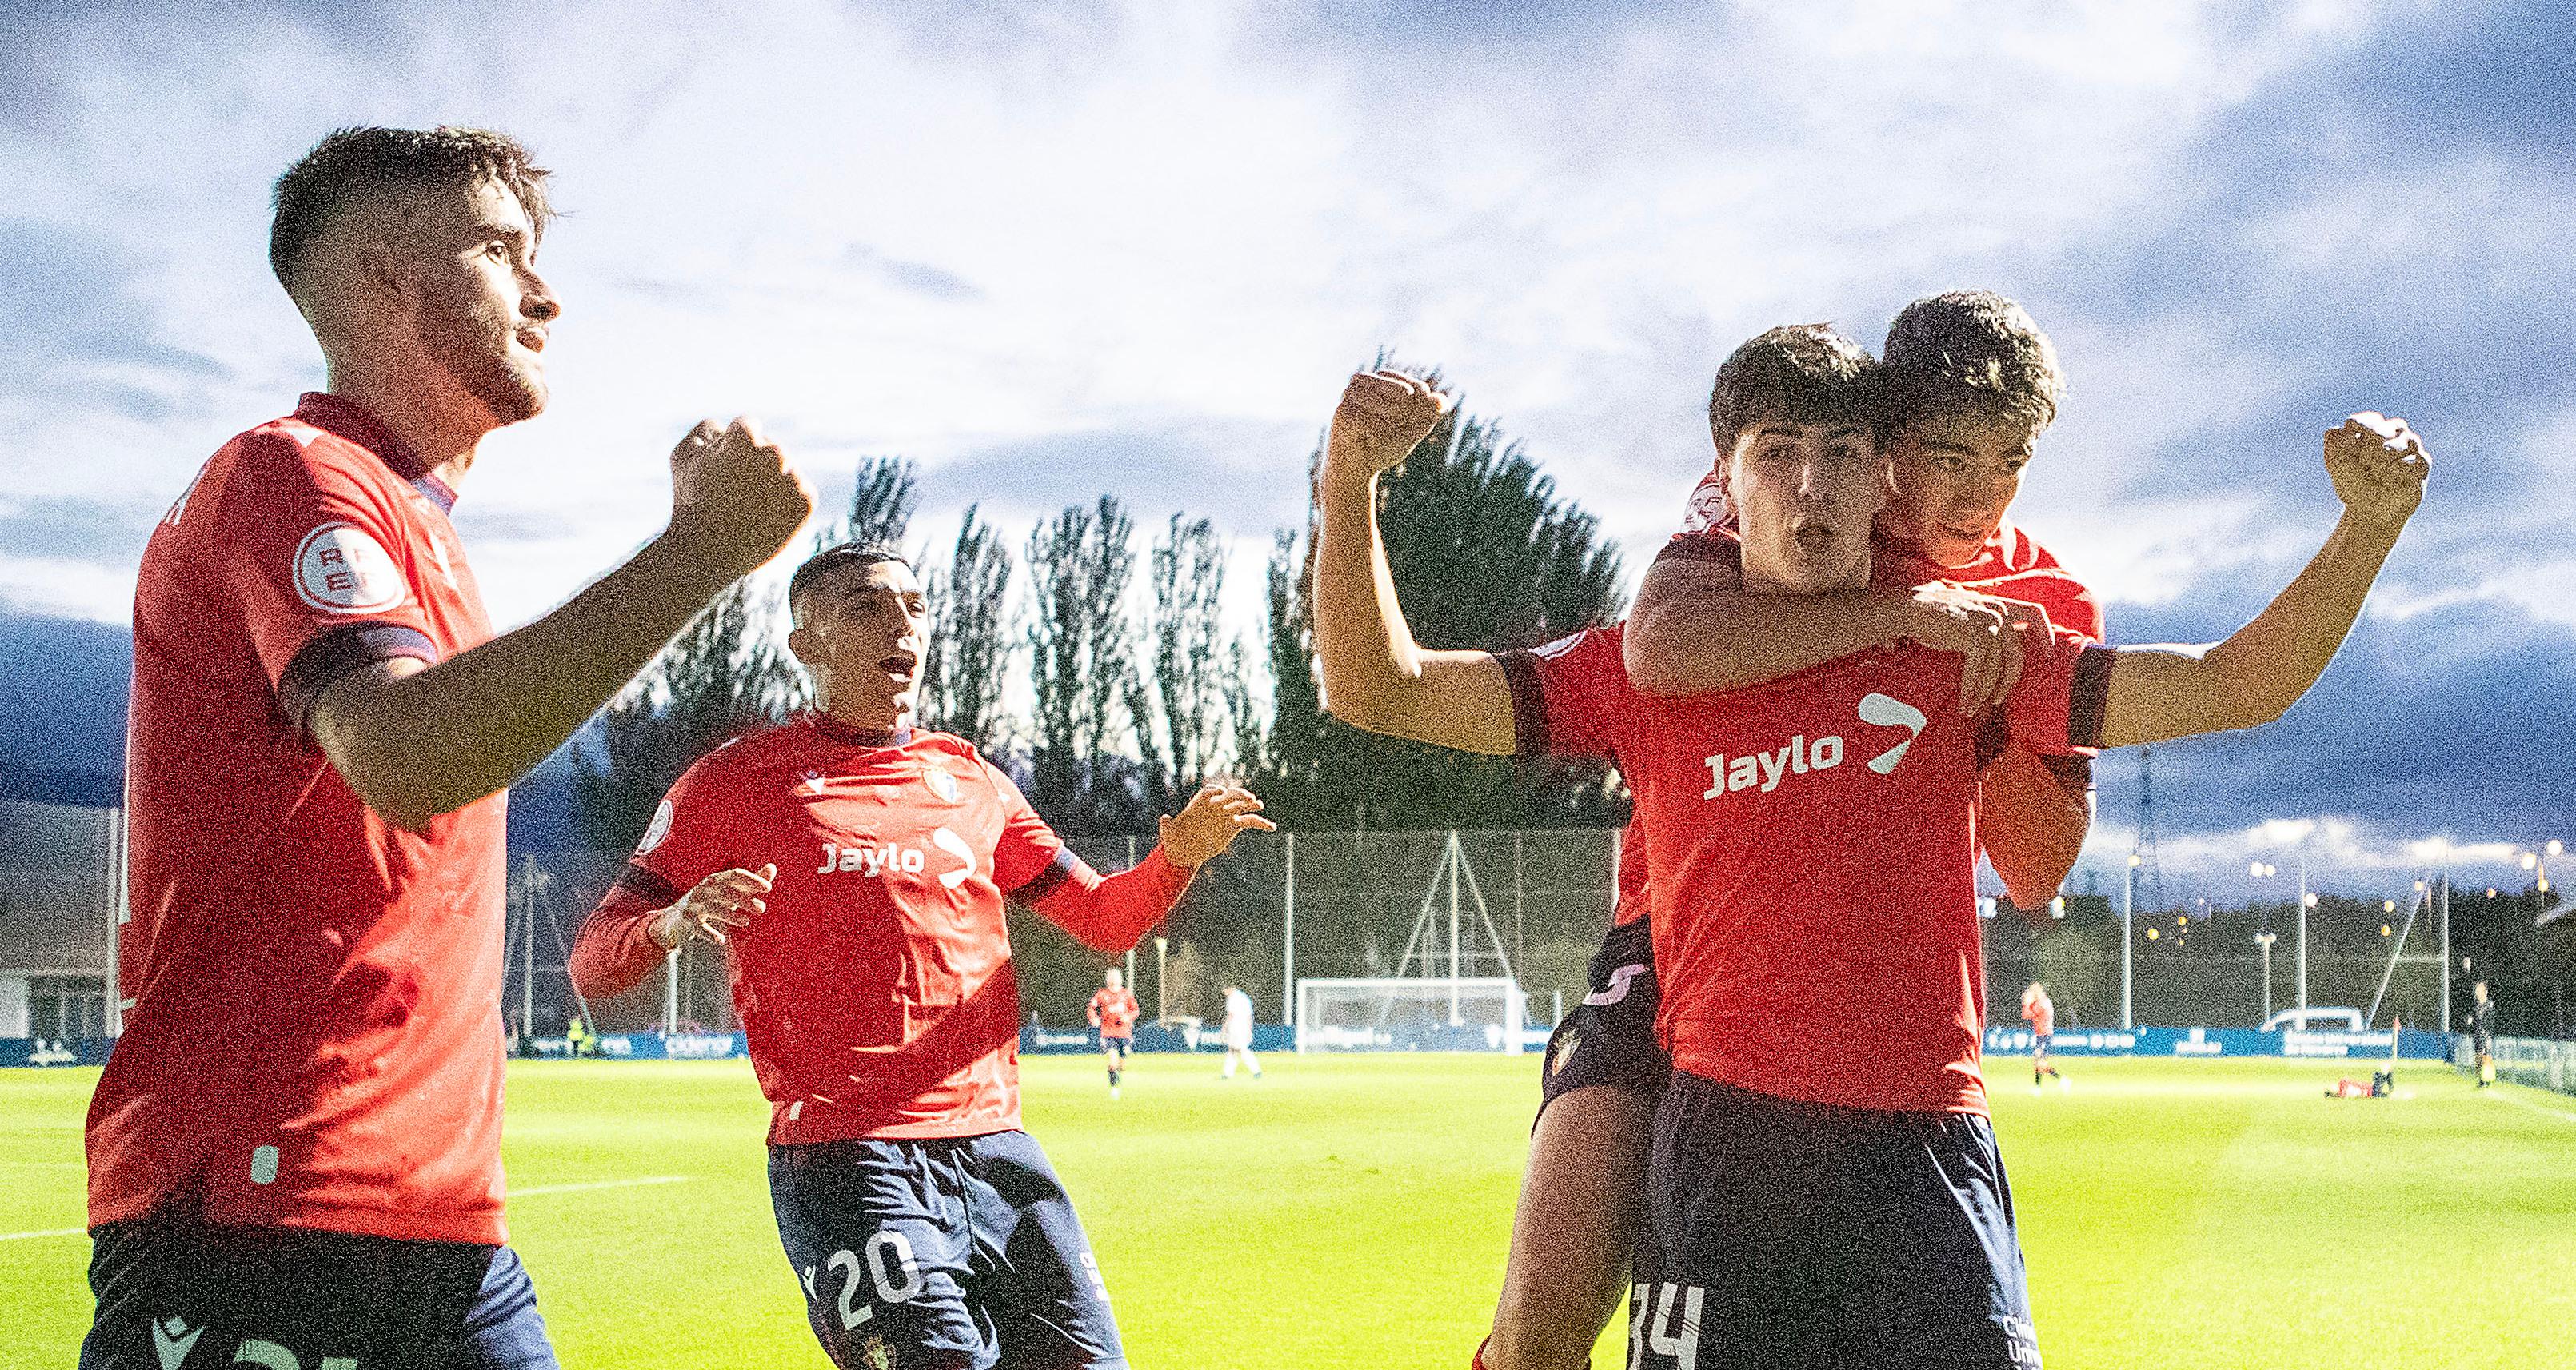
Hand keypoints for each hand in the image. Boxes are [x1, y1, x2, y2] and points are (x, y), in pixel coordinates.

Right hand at [651, 864, 774, 949]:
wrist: (676, 918)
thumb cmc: (711, 901)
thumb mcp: (730, 890)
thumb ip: (751, 882)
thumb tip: (772, 868)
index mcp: (715, 879)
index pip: (735, 875)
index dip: (751, 880)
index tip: (768, 888)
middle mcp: (703, 889)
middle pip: (725, 891)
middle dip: (744, 899)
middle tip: (762, 909)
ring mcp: (694, 905)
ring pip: (714, 908)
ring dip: (731, 915)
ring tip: (746, 921)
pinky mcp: (687, 922)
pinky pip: (699, 927)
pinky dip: (710, 934)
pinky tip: (722, 940)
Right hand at [665, 418, 814, 580]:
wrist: (709, 553)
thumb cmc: (690, 504)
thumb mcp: (681, 456)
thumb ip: (705, 431)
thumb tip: (726, 428)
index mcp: (745, 435)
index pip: (748, 427)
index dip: (733, 448)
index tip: (725, 469)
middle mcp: (774, 452)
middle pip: (770, 449)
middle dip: (756, 466)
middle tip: (737, 492)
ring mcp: (793, 477)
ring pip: (787, 471)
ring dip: (774, 482)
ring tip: (751, 507)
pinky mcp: (807, 501)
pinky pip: (802, 492)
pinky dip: (789, 503)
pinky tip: (768, 517)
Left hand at [1158, 783, 1277, 868]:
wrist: (1185, 850)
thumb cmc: (1174, 839)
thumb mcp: (1168, 833)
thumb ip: (1167, 826)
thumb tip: (1164, 818)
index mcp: (1199, 804)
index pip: (1209, 792)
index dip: (1215, 792)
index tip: (1221, 794)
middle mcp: (1215, 806)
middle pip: (1229, 795)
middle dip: (1237, 795)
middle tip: (1247, 798)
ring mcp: (1226, 815)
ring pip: (1242, 806)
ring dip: (1251, 804)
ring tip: (1259, 805)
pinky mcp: (1234, 825)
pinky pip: (1250, 822)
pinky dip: (1262, 823)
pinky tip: (1272, 827)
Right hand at [1324, 370, 1452, 490]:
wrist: (1354, 469)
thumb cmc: (1383, 445)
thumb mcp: (1412, 429)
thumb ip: (1429, 414)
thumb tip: (1443, 402)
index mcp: (1381, 378)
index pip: (1418, 389)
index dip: (1422, 413)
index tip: (1412, 425)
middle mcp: (1363, 380)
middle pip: (1406, 396)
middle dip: (1407, 421)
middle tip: (1392, 434)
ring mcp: (1350, 395)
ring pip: (1392, 411)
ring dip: (1392, 432)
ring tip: (1377, 438)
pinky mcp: (1343, 413)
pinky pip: (1377, 426)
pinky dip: (1379, 439)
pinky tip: (1367, 442)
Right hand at [1900, 584, 2050, 715]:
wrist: (1908, 608)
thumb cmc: (1931, 615)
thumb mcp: (1966, 614)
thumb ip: (1983, 624)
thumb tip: (1993, 646)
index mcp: (1998, 604)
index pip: (2033, 613)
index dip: (2045, 634)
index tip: (2048, 655)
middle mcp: (1998, 610)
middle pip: (2017, 655)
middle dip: (2008, 682)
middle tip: (1997, 699)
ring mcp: (1988, 622)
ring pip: (1996, 668)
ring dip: (1983, 692)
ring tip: (1972, 707)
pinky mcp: (1975, 635)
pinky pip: (1979, 670)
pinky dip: (1970, 689)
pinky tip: (1963, 702)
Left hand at [2324, 412, 2429, 531]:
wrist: (2369, 512)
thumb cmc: (2354, 484)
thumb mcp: (2336, 464)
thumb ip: (2333, 443)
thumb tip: (2336, 430)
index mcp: (2374, 427)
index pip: (2360, 422)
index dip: (2350, 444)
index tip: (2349, 455)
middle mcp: (2396, 432)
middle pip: (2376, 432)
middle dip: (2364, 455)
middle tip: (2365, 468)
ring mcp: (2412, 447)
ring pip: (2391, 449)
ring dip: (2377, 468)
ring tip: (2377, 477)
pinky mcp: (2422, 464)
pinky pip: (2405, 465)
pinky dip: (2392, 477)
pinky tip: (2391, 483)